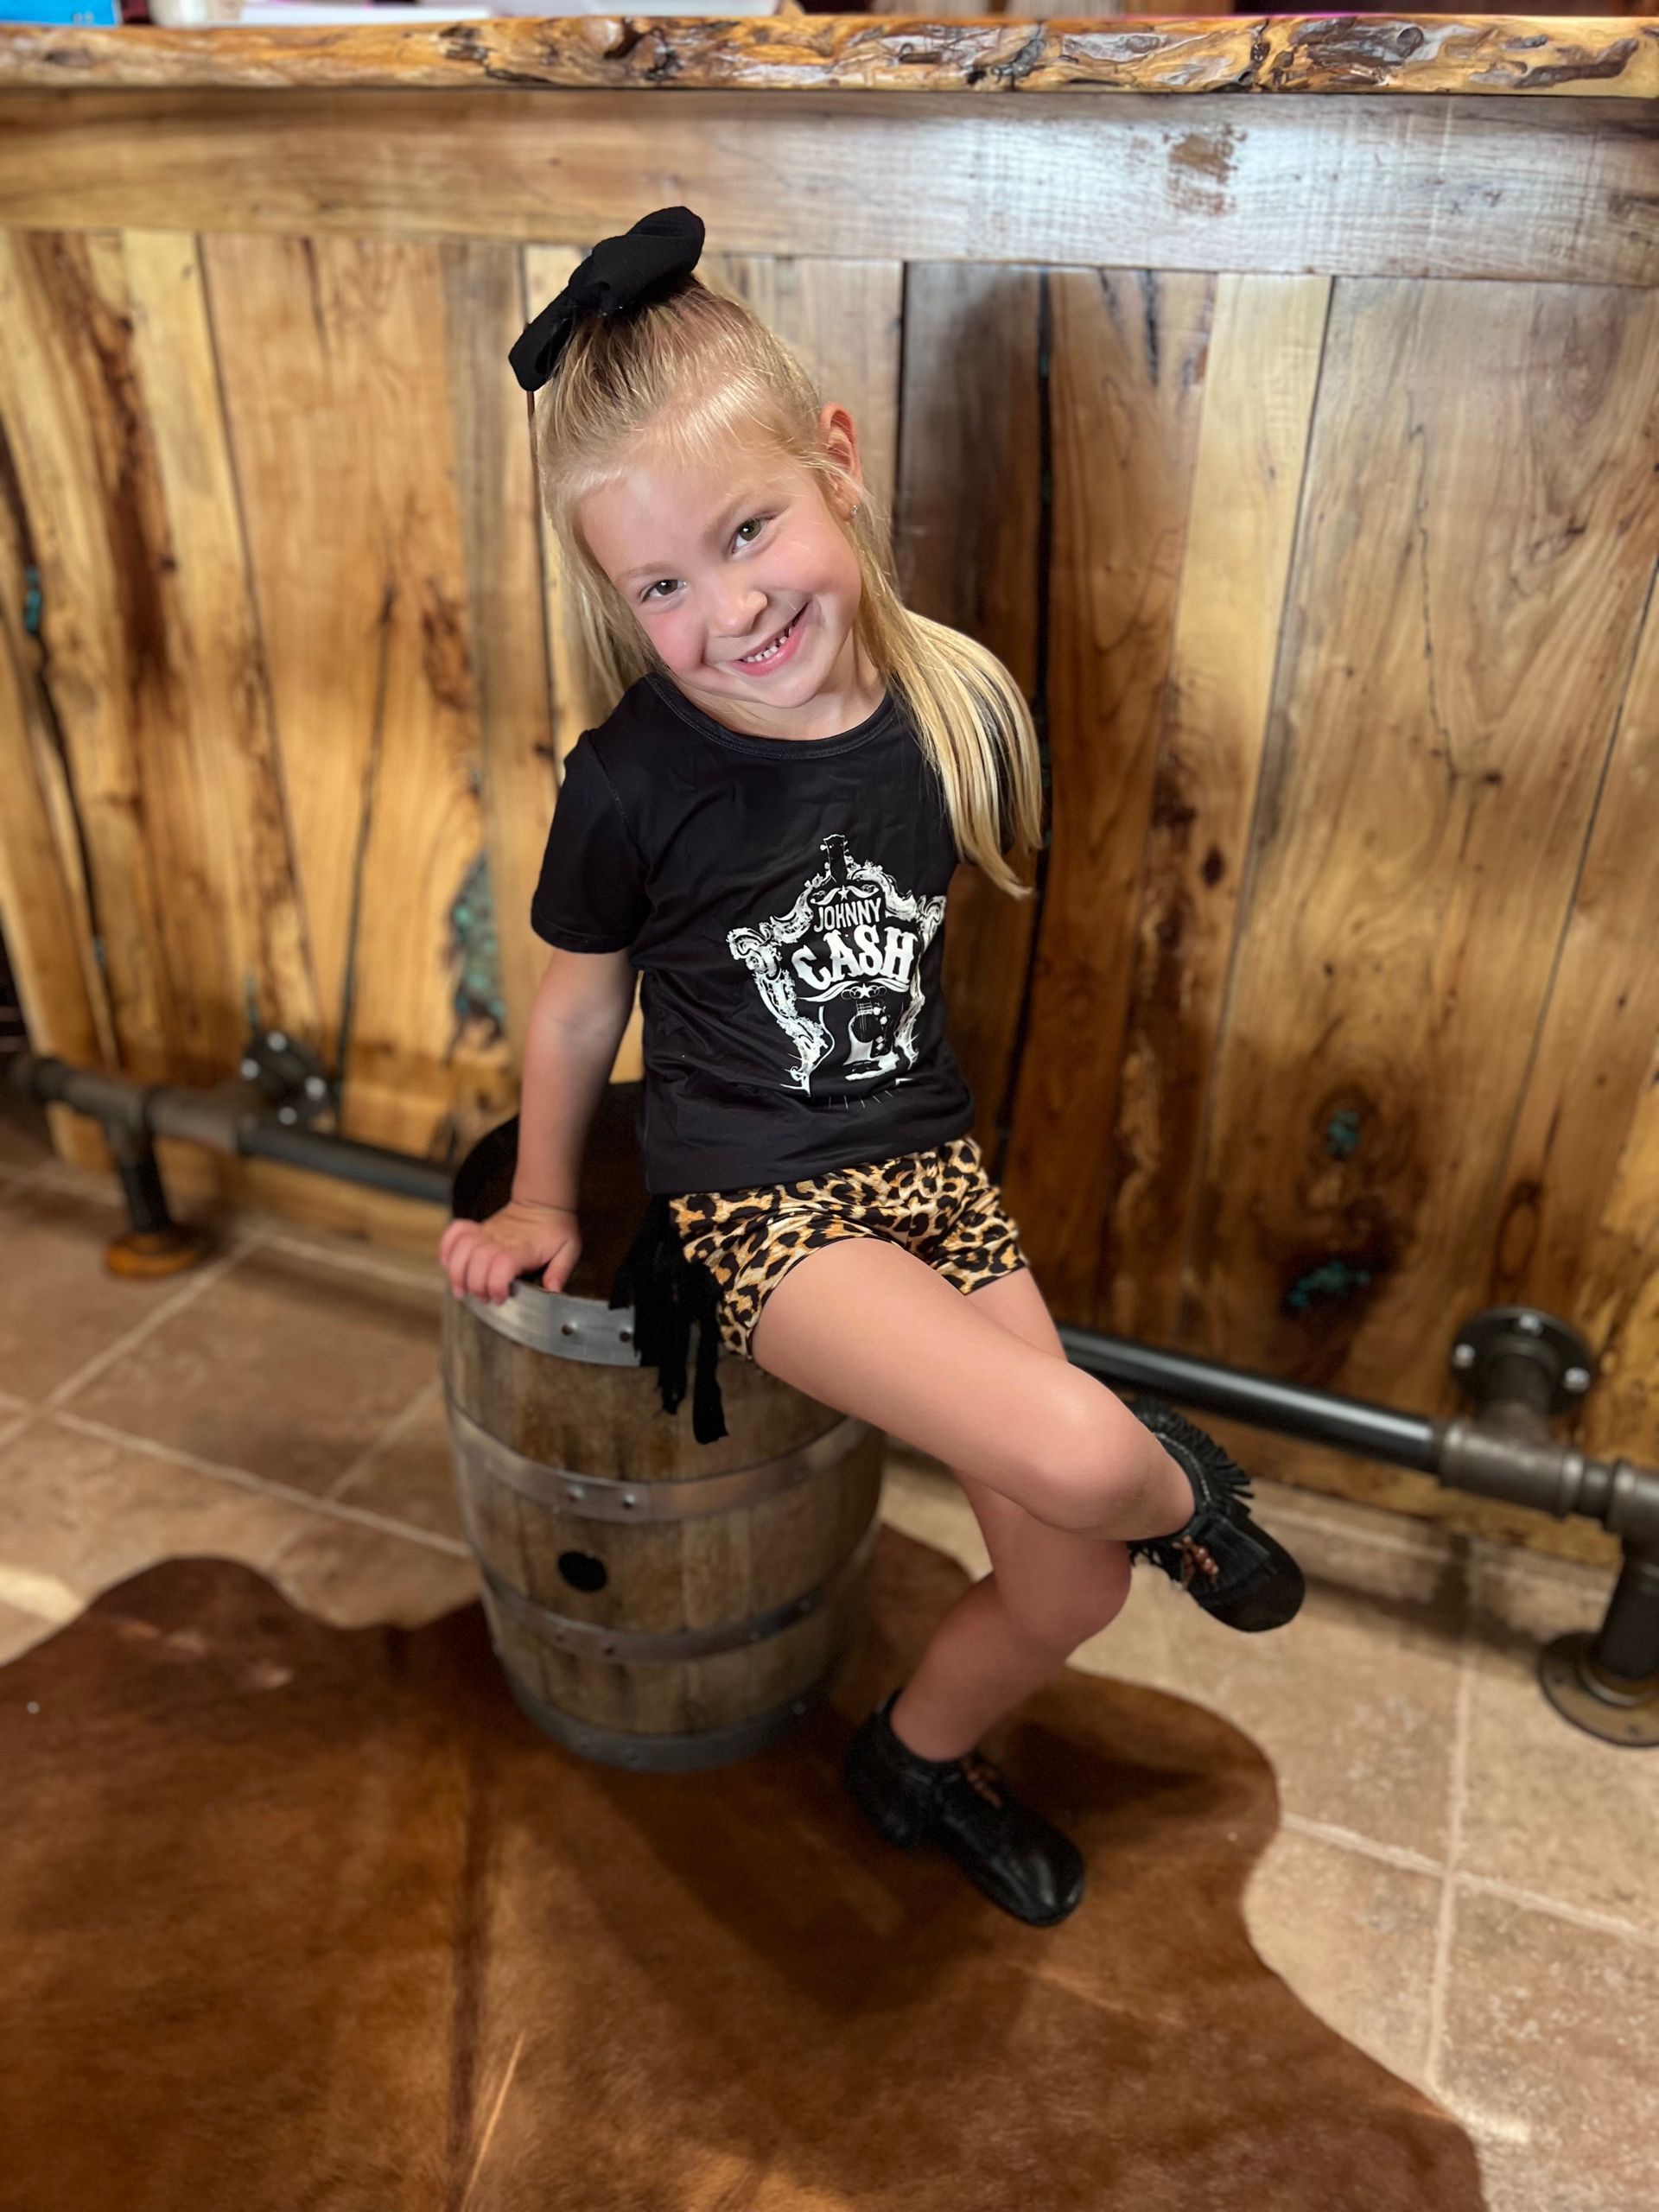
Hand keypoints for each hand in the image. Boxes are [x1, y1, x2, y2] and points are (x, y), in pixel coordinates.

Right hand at [439, 1198, 581, 1304]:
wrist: (543, 1203)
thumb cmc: (556, 1229)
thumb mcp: (569, 1249)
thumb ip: (561, 1270)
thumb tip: (552, 1289)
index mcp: (523, 1248)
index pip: (502, 1265)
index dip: (496, 1285)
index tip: (501, 1298)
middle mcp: (500, 1240)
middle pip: (477, 1261)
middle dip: (476, 1285)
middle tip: (485, 1298)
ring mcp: (486, 1232)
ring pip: (461, 1249)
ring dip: (456, 1273)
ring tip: (461, 1291)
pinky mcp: (478, 1228)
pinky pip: (455, 1232)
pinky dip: (446, 1247)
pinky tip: (447, 1263)